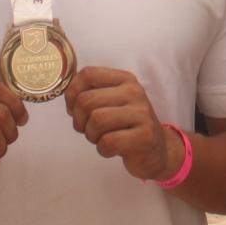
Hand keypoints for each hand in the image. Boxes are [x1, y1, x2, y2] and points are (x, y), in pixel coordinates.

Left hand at [65, 67, 180, 180]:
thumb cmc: (127, 126)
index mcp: (124, 79)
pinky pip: (108, 142)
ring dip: (91, 135)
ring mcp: (141, 113)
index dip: (72, 92)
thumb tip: (67, 96)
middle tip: (86, 129)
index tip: (73, 108)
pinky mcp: (144, 136)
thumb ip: (92, 94)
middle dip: (79, 120)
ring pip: (96, 120)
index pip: (88, 74)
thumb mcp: (113, 102)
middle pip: (87, 100)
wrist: (158, 150)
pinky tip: (110, 149)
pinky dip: (102, 149)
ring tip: (100, 138)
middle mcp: (134, 92)